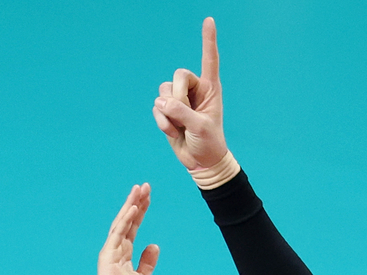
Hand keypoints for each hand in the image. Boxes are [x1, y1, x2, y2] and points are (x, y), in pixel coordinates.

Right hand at [92, 184, 159, 274]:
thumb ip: (147, 262)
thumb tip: (154, 245)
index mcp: (125, 252)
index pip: (134, 226)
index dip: (141, 211)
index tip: (148, 196)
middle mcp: (117, 248)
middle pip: (127, 220)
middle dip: (136, 202)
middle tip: (144, 185)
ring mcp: (111, 251)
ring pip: (122, 222)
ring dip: (130, 205)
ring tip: (139, 189)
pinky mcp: (108, 255)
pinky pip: (118, 234)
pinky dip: (125, 220)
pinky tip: (133, 208)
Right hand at [153, 17, 229, 173]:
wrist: (200, 162)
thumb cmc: (208, 143)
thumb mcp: (200, 128)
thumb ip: (183, 113)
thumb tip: (163, 102)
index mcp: (210, 88)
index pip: (209, 59)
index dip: (208, 40)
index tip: (209, 20)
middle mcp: (195, 90)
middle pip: (177, 75)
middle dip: (176, 95)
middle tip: (183, 114)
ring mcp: (180, 100)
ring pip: (163, 91)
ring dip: (167, 111)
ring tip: (178, 126)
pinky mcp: (167, 111)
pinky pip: (156, 107)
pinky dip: (161, 121)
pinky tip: (172, 131)